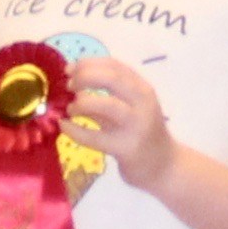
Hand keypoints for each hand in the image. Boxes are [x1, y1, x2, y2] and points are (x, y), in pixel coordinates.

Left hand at [65, 55, 173, 187]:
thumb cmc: (140, 133)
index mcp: (142, 88)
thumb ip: (104, 96)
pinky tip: (64, 126)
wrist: (163, 165)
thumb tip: (72, 84)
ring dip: (82, 103)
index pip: (114, 66)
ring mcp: (136, 125)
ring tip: (70, 109)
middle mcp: (142, 102)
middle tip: (69, 86)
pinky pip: (96, 137)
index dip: (88, 63)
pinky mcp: (127, 148)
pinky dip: (76, 130)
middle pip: (112, 78)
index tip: (70, 69)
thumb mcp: (127, 109)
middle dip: (85, 77)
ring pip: (107, 105)